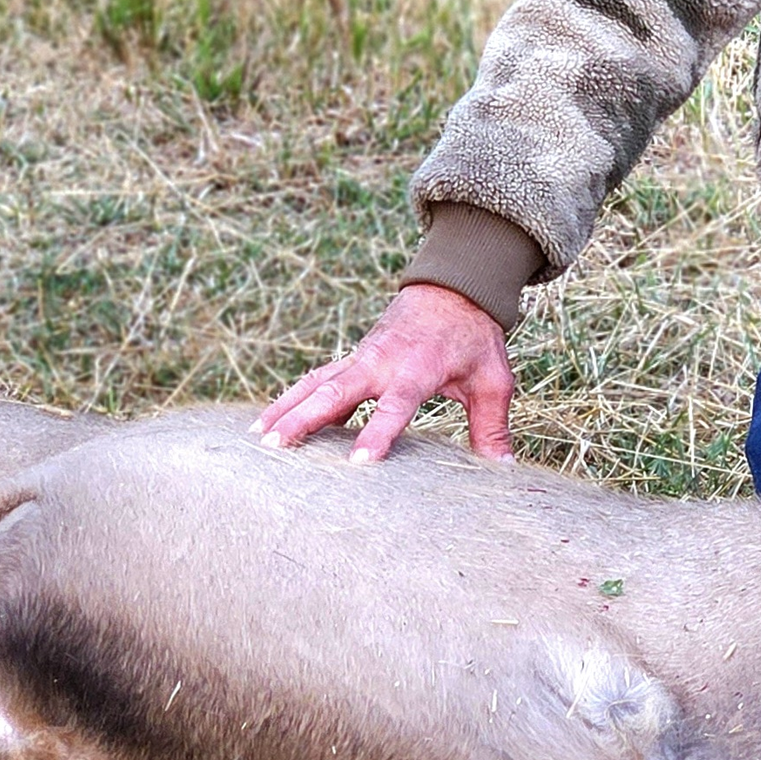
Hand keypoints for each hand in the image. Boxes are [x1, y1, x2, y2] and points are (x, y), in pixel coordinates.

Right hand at [254, 283, 516, 464]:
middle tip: (275, 447)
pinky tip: (269, 422)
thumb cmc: (473, 337)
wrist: (453, 287)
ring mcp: (362, 358)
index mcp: (418, 367)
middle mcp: (382, 361)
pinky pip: (317, 379)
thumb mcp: (493, 378)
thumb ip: (493, 425)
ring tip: (258, 440)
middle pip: (337, 391)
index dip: (378, 433)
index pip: (396, 404)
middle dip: (305, 419)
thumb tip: (502, 472)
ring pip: (317, 383)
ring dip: (288, 407)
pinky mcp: (353, 359)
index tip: (357, 464)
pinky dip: (292, 398)